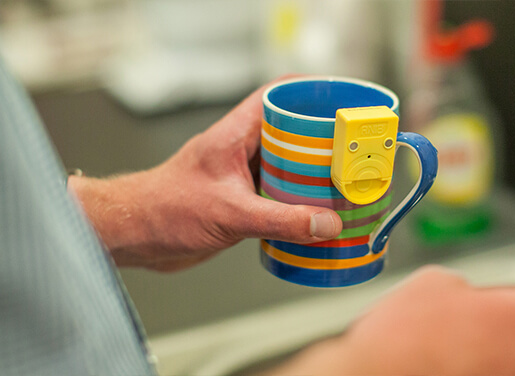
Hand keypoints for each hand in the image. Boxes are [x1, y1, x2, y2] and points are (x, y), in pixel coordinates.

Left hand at [69, 78, 341, 271]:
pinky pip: (277, 195)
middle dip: (320, 139)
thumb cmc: (164, 210)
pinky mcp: (240, 202)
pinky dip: (297, 203)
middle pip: (289, 131)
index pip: (275, 96)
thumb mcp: (230, 212)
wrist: (135, 236)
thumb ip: (280, 219)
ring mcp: (241, 176)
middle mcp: (240, 150)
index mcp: (235, 135)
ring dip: (311, 174)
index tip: (339, 98)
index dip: (308, 91)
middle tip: (349, 149)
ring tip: (342, 182)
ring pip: (286, 165)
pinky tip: (315, 215)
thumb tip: (326, 223)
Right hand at [269, 266, 514, 374]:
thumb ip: (467, 287)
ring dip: (490, 356)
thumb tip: (463, 297)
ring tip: (447, 350)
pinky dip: (476, 374)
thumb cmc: (405, 340)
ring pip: (514, 366)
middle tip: (467, 322)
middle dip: (506, 328)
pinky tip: (444, 368)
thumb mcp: (433, 283)